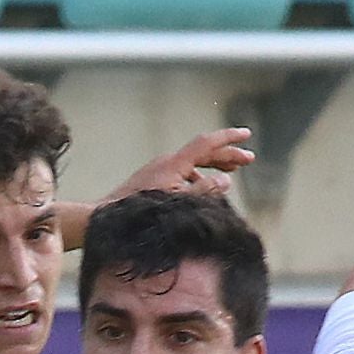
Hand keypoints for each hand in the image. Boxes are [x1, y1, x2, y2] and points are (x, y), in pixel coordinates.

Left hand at [114, 127, 254, 201]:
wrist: (104, 218)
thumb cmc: (140, 215)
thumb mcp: (177, 205)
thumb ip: (203, 191)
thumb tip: (225, 181)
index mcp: (174, 164)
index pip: (207, 143)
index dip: (229, 139)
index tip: (247, 135)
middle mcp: (166, 162)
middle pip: (202, 152)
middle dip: (227, 155)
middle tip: (248, 159)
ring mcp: (157, 170)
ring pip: (191, 164)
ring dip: (212, 168)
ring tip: (230, 174)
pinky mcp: (151, 181)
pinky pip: (180, 175)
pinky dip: (196, 179)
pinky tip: (201, 191)